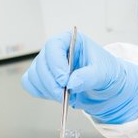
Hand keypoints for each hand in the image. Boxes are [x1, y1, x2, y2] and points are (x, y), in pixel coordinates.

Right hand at [20, 30, 137, 123]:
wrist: (105, 87)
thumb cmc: (106, 72)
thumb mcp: (104, 73)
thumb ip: (89, 76)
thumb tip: (72, 83)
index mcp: (71, 40)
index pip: (54, 45)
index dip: (55, 63)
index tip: (64, 81)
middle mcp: (56, 50)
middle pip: (41, 63)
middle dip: (51, 82)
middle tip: (63, 96)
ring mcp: (48, 64)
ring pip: (34, 75)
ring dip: (47, 89)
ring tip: (67, 97)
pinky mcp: (43, 78)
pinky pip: (31, 84)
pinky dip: (41, 92)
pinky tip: (57, 96)